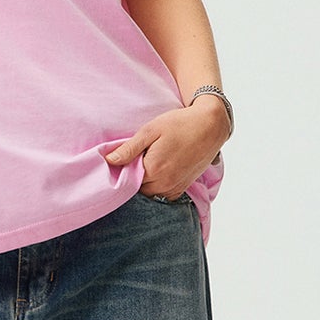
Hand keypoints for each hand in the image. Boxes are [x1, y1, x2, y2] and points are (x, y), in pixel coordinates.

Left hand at [103, 100, 228, 197]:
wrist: (211, 126)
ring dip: (144, 184)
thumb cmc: (180, 124)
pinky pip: (163, 195)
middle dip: (132, 178)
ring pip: (149, 194)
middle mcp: (164, 183)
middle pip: (137, 189)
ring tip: (148, 164)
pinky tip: (158, 172)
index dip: (122, 170)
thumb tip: (109, 161)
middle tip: (136, 159)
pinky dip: (157, 188)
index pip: (126, 180)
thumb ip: (129, 148)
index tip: (123, 158)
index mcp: (153, 169)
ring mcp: (174, 187)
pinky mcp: (183, 188)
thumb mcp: (150, 130)